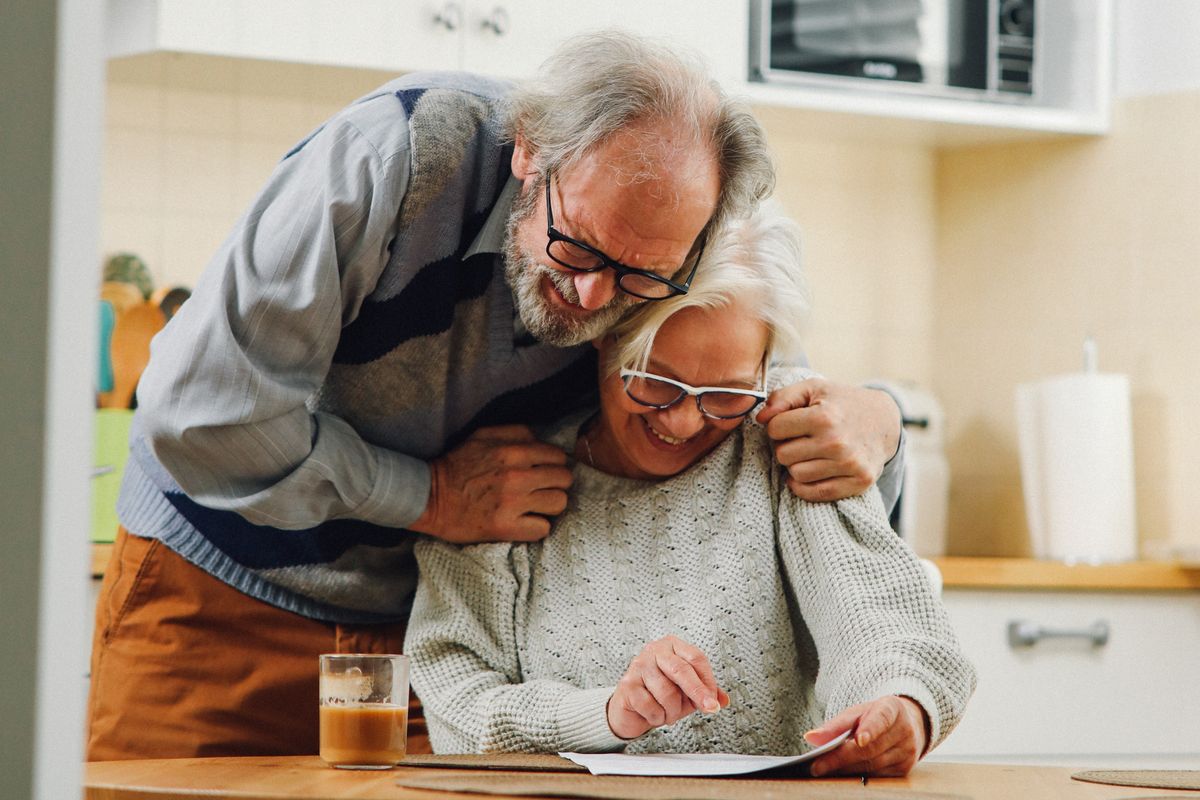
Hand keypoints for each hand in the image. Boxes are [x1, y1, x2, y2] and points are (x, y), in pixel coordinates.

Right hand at [408, 425, 572, 543]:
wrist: (429, 497)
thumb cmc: (457, 465)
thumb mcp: (483, 435)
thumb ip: (516, 432)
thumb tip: (541, 440)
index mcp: (513, 451)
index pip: (559, 456)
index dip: (554, 464)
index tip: (544, 471)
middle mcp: (517, 476)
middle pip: (564, 480)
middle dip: (555, 483)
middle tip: (541, 489)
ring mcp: (513, 503)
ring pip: (559, 503)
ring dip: (549, 506)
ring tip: (535, 506)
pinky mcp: (506, 527)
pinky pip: (543, 529)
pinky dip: (536, 527)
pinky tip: (525, 522)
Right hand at [606, 636, 729, 739]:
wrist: (631, 709)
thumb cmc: (660, 695)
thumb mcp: (687, 693)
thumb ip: (705, 692)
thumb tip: (723, 700)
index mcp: (672, 646)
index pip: (696, 658)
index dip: (708, 680)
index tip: (714, 700)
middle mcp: (654, 651)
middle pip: (681, 669)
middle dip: (698, 692)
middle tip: (709, 708)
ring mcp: (638, 666)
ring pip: (666, 692)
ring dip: (672, 711)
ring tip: (668, 713)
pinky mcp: (627, 684)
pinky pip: (650, 706)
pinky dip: (657, 717)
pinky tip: (654, 715)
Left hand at [756, 379, 900, 501]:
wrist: (884, 421)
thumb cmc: (842, 403)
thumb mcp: (813, 389)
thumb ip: (782, 397)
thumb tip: (760, 418)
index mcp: (824, 417)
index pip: (775, 429)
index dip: (778, 425)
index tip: (790, 423)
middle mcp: (837, 443)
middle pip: (783, 455)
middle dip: (786, 446)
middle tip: (801, 439)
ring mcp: (849, 465)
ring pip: (796, 475)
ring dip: (797, 465)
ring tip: (810, 453)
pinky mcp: (859, 482)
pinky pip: (815, 494)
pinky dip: (806, 486)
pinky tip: (811, 471)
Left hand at [805, 696, 928, 777]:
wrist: (907, 724)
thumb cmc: (874, 717)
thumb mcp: (856, 713)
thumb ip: (835, 725)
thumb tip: (810, 738)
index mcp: (892, 708)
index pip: (881, 718)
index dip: (871, 729)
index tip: (859, 739)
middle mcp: (904, 730)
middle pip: (870, 748)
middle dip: (841, 758)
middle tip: (817, 766)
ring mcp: (907, 751)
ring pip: (872, 765)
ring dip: (846, 769)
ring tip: (823, 770)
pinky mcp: (905, 769)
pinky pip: (877, 775)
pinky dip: (857, 775)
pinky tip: (841, 774)